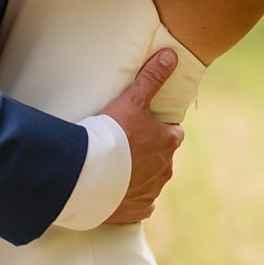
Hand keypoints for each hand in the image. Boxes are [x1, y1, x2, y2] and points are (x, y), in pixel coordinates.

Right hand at [100, 49, 184, 223]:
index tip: (146, 126)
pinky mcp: (137, 210)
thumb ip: (152, 77)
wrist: (89, 173)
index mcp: (167, 143)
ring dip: (141, 175)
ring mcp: (152, 191)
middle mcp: (165, 169)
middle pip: (163, 158)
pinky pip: (142, 204)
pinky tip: (119, 191)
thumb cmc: (113, 134)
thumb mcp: (133, 100)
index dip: (161, 129)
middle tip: (127, 146)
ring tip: (119, 167)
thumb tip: (172, 54)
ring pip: (153, 181)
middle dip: (150, 152)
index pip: (174, 133)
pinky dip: (133, 198)